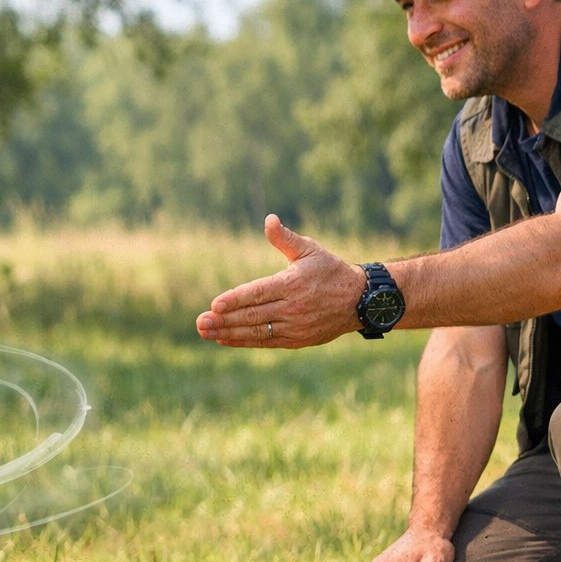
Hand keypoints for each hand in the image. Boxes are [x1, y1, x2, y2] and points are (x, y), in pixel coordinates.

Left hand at [195, 214, 363, 347]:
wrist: (360, 300)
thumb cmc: (331, 270)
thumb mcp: (310, 249)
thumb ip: (285, 238)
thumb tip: (269, 219)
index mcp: (293, 284)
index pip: (258, 293)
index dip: (236, 299)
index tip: (215, 304)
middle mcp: (293, 307)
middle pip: (253, 315)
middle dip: (224, 320)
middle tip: (200, 322)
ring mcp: (295, 326)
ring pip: (257, 331)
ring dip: (229, 333)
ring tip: (205, 332)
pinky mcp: (297, 339)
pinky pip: (266, 341)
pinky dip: (244, 341)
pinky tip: (224, 340)